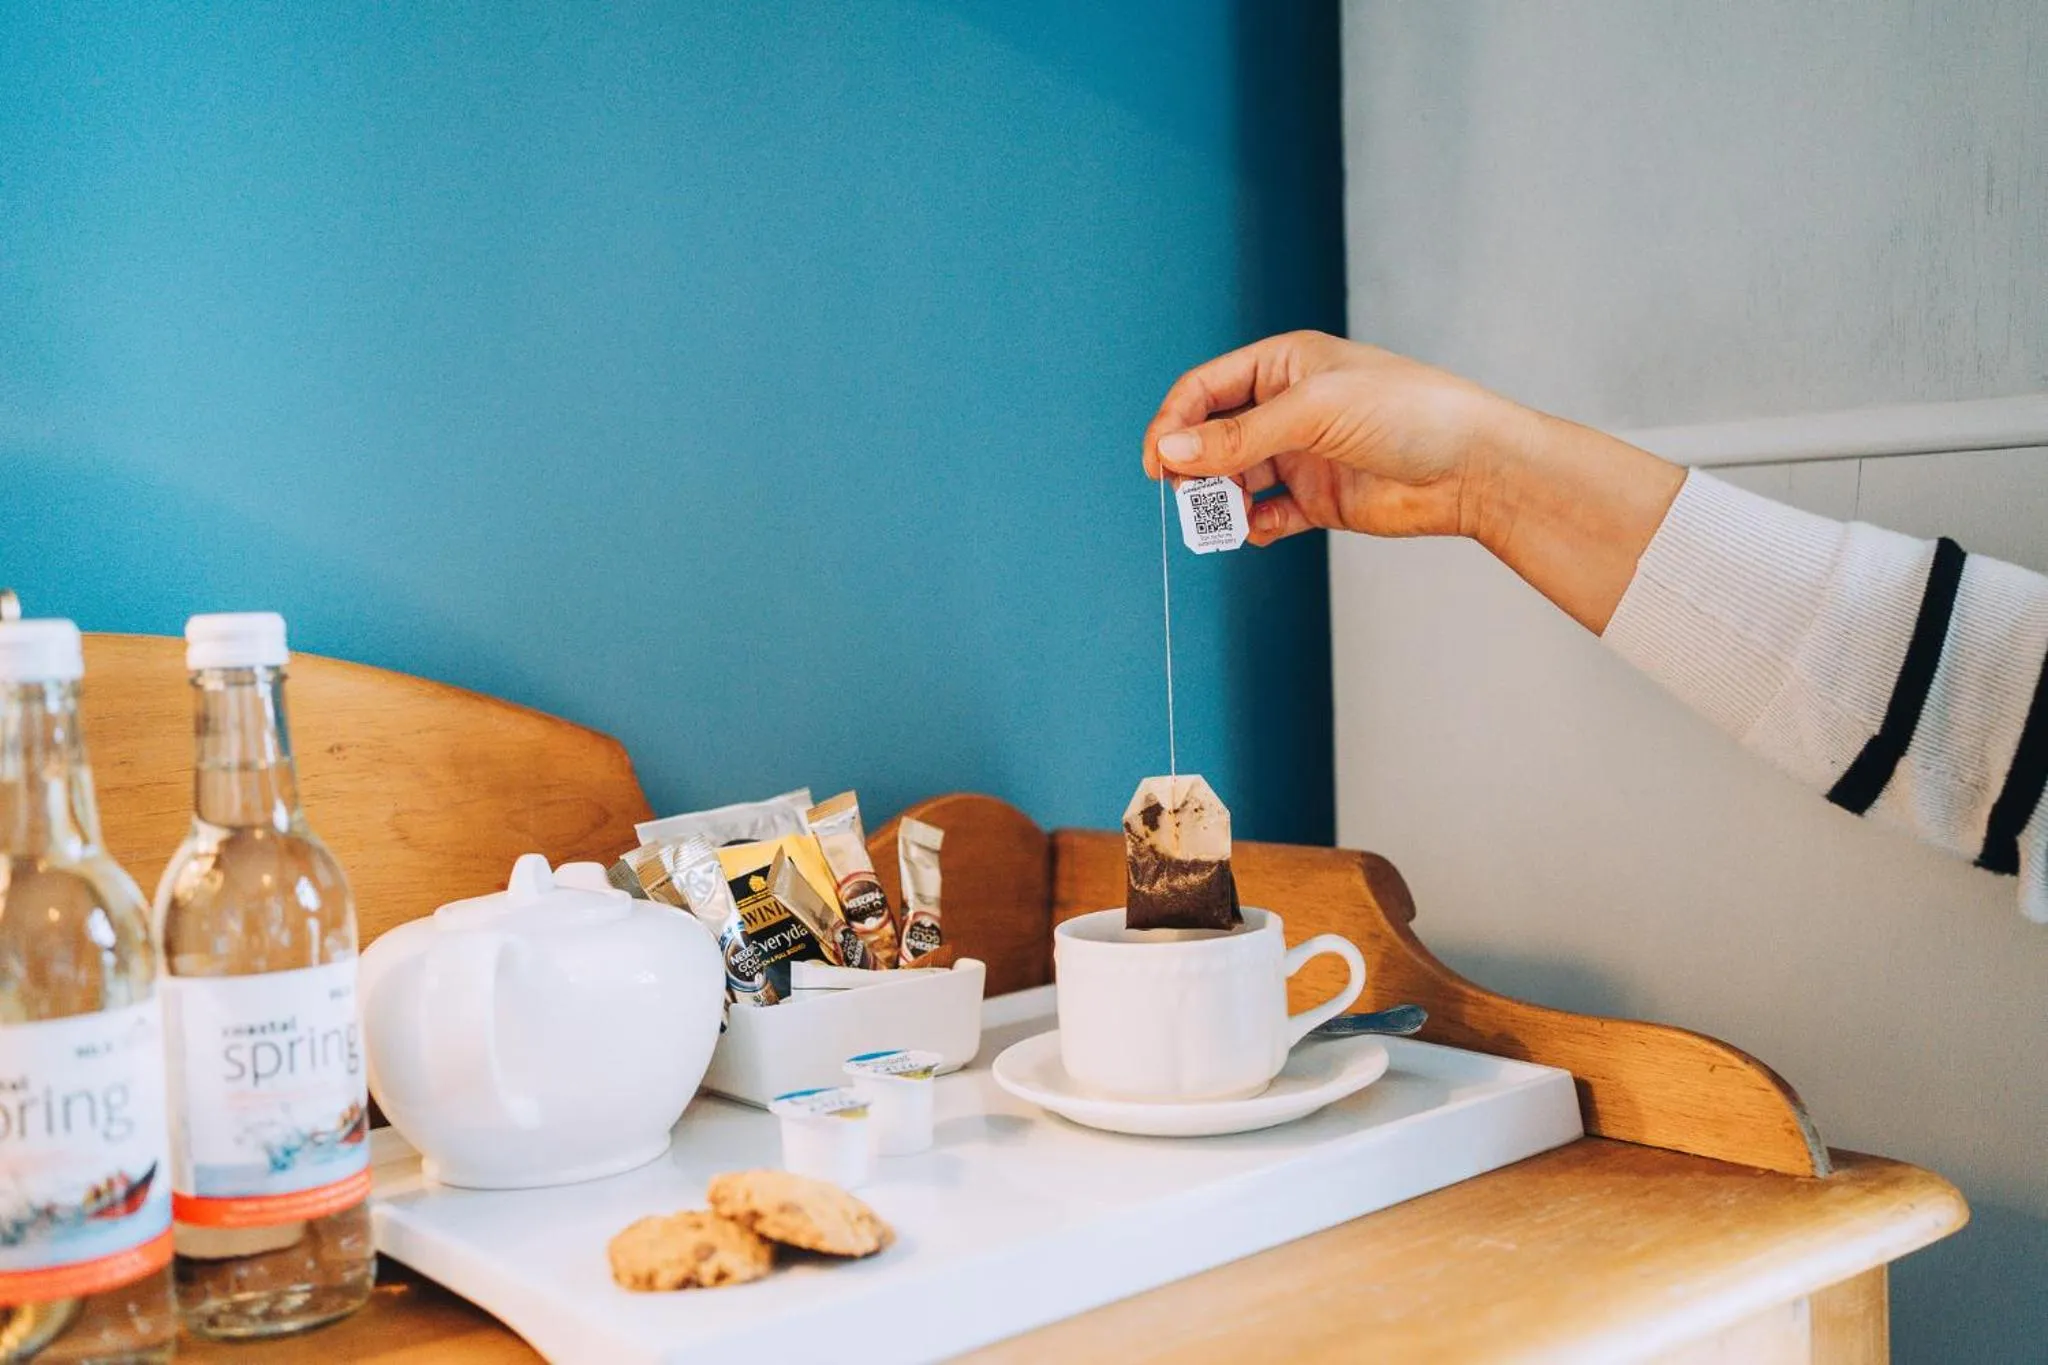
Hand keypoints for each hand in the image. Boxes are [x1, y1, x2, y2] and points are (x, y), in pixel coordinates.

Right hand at [1144, 330, 1685, 632]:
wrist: (1474, 467)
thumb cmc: (1408, 412)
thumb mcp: (1314, 412)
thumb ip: (1239, 436)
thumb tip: (1172, 453)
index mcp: (1283, 365)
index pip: (1204, 390)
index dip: (1174, 423)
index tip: (1158, 464)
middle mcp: (1287, 407)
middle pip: (1212, 437)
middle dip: (1195, 468)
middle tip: (1190, 497)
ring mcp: (1302, 454)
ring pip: (1235, 480)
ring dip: (1222, 502)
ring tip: (1226, 520)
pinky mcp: (1318, 499)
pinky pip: (1267, 515)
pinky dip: (1255, 526)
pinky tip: (1262, 531)